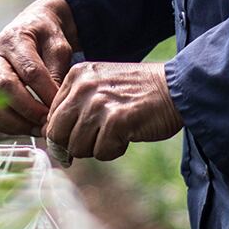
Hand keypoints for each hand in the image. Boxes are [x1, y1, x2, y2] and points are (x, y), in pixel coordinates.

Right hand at [0, 0, 78, 135]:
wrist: (30, 27)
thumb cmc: (46, 37)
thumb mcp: (58, 45)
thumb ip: (58, 71)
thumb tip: (54, 102)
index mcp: (13, 40)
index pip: (29, 70)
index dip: (46, 92)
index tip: (60, 107)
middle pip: (5, 87)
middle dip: (29, 109)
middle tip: (48, 122)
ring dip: (17, 122)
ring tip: (39, 128)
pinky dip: (6, 127)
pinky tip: (27, 127)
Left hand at [44, 60, 182, 161]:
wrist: (177, 87)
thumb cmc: (139, 92)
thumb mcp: (101, 87)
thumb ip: (76, 107)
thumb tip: (53, 140)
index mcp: (76, 75)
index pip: (51, 117)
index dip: (63, 134)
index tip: (80, 138)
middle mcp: (83, 86)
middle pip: (57, 134)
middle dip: (74, 146)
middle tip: (96, 142)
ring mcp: (98, 103)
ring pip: (77, 147)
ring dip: (97, 148)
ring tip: (117, 133)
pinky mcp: (115, 120)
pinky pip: (101, 152)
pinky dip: (114, 151)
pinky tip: (128, 135)